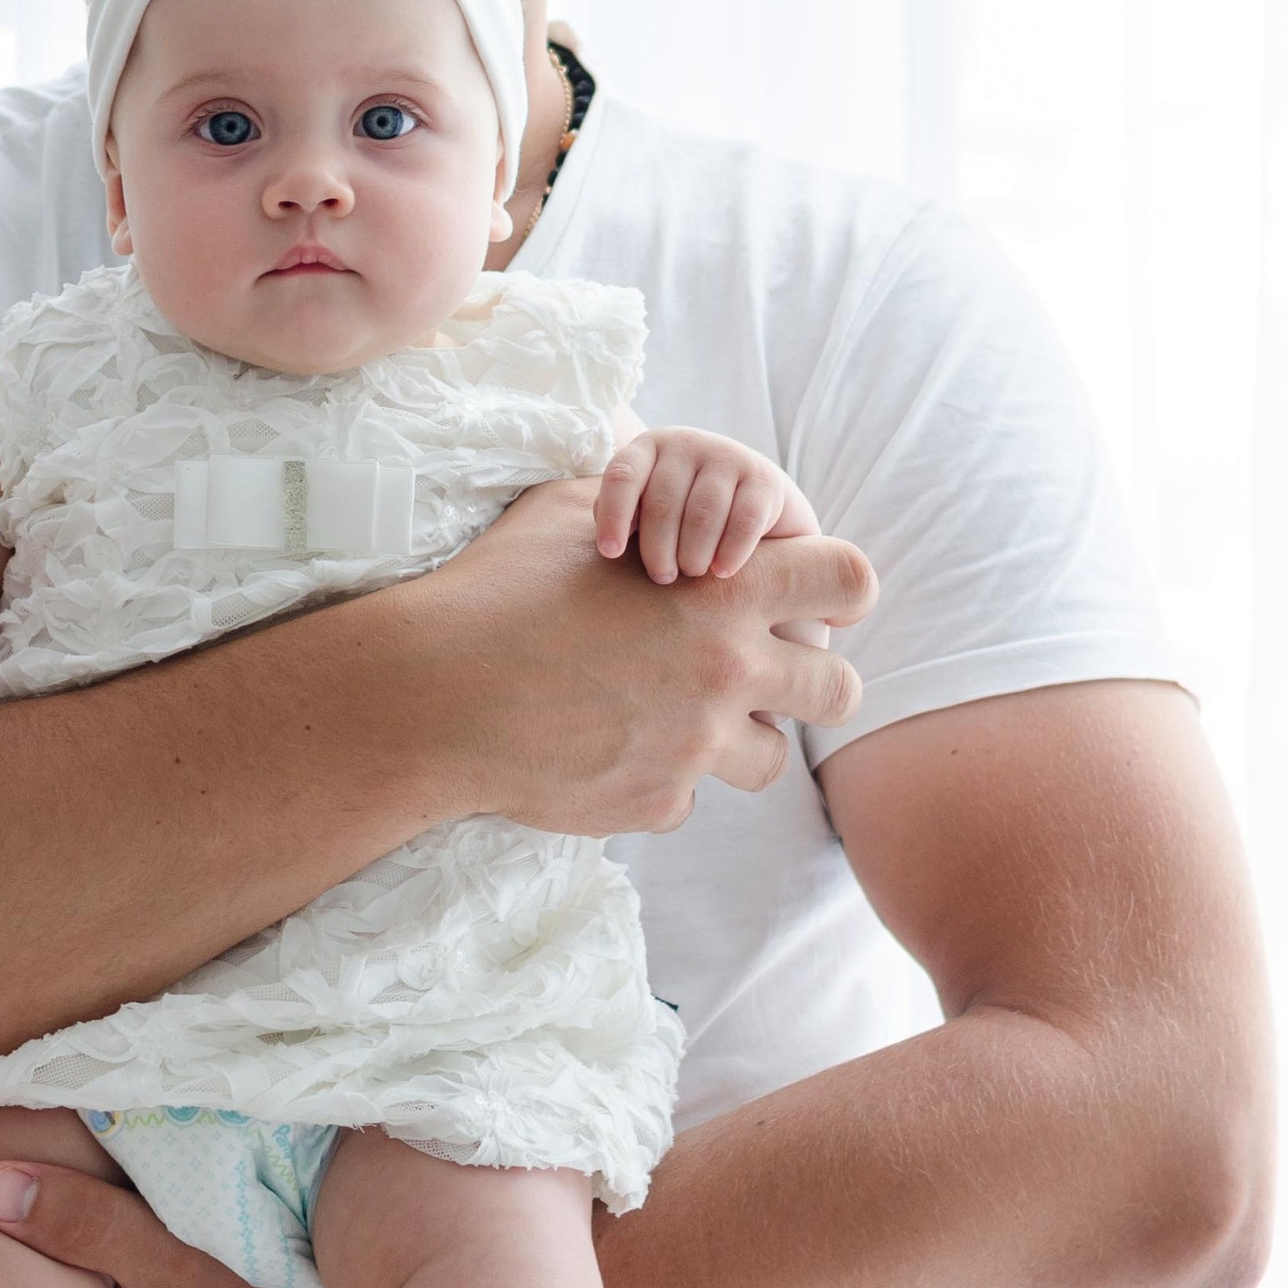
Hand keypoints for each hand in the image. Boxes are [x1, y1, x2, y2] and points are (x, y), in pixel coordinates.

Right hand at [417, 476, 874, 834]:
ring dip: (735, 738)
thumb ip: (643, 501)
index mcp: (722, 592)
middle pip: (839, 689)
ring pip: (769, 758)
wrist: (438, 694)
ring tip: (673, 716)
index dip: (838, 588)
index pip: (849, 580)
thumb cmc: (498, 588)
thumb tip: (664, 483)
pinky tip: (603, 747)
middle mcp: (727, 672)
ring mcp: (697, 748)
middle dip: (811, 681)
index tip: (811, 599)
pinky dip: (658, 775)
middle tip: (760, 674)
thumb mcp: (573, 512)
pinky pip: (689, 797)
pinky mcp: (657, 804)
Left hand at [594, 429, 814, 584]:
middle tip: (662, 577)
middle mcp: (687, 443)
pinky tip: (721, 571)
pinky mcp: (763, 479)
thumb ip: (623, 514)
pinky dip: (730, 553)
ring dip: (693, 555)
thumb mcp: (648, 503)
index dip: (613, 517)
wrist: (754, 500)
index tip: (610, 554)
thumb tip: (611, 543)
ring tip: (691, 573)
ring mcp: (728, 455)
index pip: (622, 476)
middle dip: (657, 550)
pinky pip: (743, 522)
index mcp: (650, 446)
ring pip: (702, 515)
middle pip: (662, 503)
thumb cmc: (684, 509)